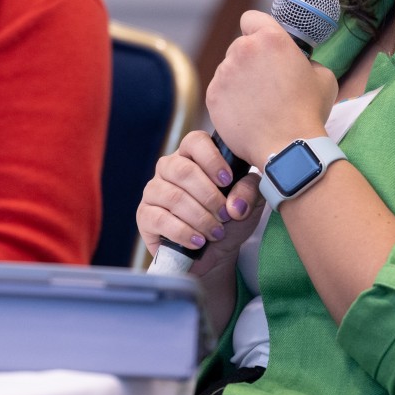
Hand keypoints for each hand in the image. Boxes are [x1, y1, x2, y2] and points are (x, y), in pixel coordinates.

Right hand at [136, 130, 263, 269]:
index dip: (212, 159)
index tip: (227, 180)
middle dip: (208, 196)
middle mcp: (169, 168)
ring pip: (173, 197)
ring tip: (216, 232)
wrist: (215, 253)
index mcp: (194, 156)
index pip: (195, 142)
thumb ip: (249, 192)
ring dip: (199, 217)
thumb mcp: (248, 203)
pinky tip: (198, 241)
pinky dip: (183, 232)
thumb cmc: (230, 219)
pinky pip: (159, 219)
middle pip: (182, 170)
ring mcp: (154, 191)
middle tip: (225, 215)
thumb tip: (235, 204)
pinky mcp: (145, 215)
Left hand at [205, 11, 337, 165]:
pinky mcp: (213, 95)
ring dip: (239, 80)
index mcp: (271, 38)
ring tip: (258, 104)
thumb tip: (298, 63)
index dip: (257, 30)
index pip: (252, 18)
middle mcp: (243, 50)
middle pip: (240, 46)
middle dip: (250, 60)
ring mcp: (224, 73)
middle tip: (267, 83)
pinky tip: (247, 114)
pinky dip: (229, 99)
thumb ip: (305, 61)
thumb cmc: (309, 112)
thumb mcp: (323, 76)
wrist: (287, 147)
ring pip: (228, 69)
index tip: (263, 44)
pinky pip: (220, 90)